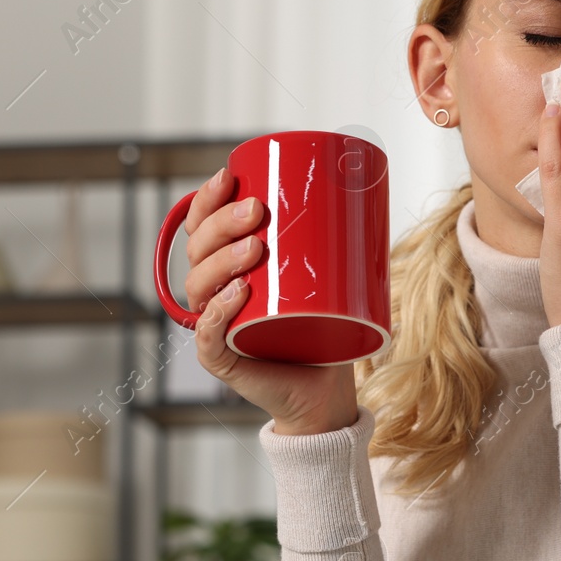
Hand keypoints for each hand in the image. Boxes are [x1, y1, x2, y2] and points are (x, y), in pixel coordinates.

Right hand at [183, 167, 357, 435]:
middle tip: (258, 210)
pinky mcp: (222, 358)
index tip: (229, 175)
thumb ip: (330, 238)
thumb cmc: (324, 326)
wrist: (327, 386)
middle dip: (222, 224)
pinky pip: (206, 334)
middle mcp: (213, 293)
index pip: (201, 227)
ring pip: (198, 286)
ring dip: (222, 262)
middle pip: (197, 250)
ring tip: (256, 249)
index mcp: (227, 266)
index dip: (206, 200)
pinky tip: (238, 293)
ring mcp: (214, 325)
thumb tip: (363, 188)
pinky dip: (217, 312)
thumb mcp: (324, 275)